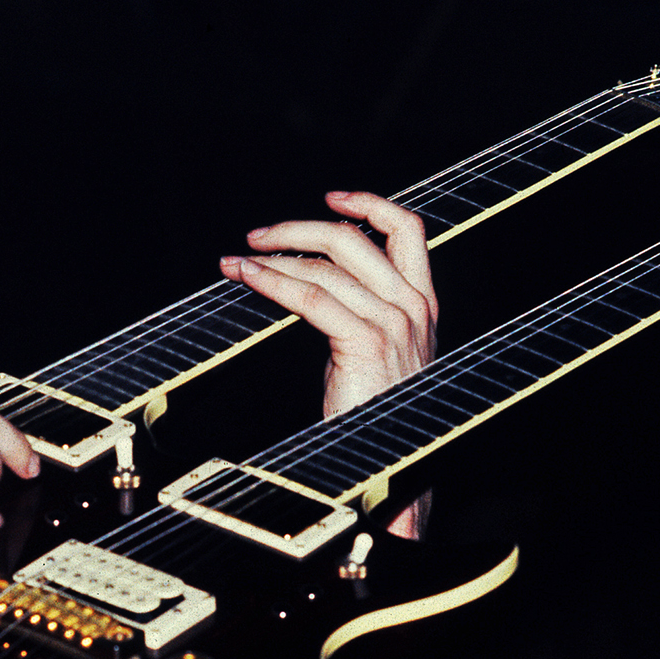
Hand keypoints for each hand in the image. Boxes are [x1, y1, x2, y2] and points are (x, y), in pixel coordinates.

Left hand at [219, 190, 435, 420]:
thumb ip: (360, 310)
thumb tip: (314, 277)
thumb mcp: (376, 348)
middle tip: (257, 236)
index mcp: (422, 302)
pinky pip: (311, 296)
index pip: (408, 230)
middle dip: (298, 230)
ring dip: (273, 258)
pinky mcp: (366, 342)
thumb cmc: (373, 411)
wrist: (386, 461)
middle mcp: (413, 306)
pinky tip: (248, 277)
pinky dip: (273, 281)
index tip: (331, 198)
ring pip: (326, 266)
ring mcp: (393, 323)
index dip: (369, 203)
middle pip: (353, 239)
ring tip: (237, 262)